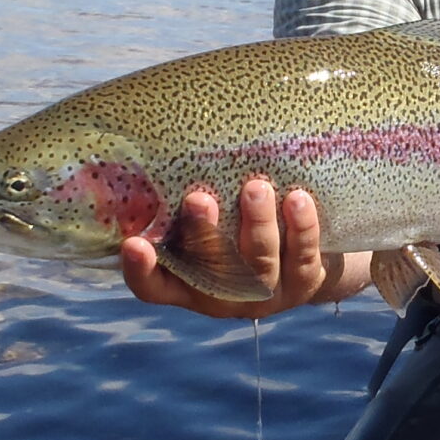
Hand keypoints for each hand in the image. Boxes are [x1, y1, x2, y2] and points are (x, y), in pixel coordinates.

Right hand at [119, 177, 339, 318]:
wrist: (306, 261)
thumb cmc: (239, 230)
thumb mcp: (213, 224)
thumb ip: (189, 205)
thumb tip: (165, 142)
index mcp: (188, 284)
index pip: (154, 287)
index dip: (141, 271)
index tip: (133, 243)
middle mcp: (222, 297)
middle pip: (210, 272)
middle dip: (205, 234)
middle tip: (198, 198)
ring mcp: (263, 295)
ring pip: (259, 264)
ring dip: (257, 223)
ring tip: (256, 187)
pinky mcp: (302, 285)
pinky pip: (301, 257)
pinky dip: (300, 227)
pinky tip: (297, 199)